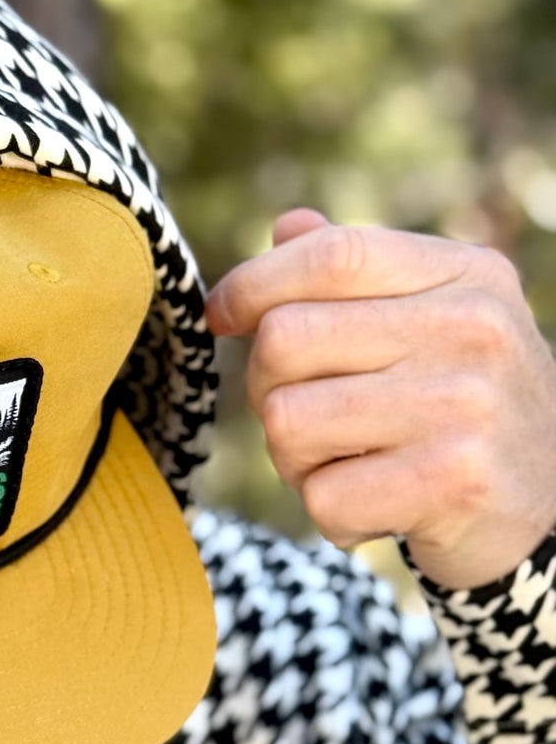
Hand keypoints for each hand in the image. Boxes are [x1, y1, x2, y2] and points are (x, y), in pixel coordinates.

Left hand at [207, 210, 555, 589]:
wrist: (547, 508)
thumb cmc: (460, 410)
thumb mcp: (432, 322)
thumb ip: (359, 277)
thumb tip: (287, 229)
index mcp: (464, 274)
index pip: (332, 255)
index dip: (253, 284)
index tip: (220, 316)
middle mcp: (472, 327)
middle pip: (284, 341)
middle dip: (269, 392)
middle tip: (315, 424)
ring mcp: (465, 403)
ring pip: (286, 423)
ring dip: (295, 463)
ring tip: (353, 466)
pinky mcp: (451, 479)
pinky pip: (321, 497)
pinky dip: (332, 515)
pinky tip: (379, 509)